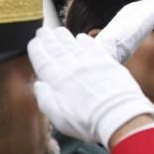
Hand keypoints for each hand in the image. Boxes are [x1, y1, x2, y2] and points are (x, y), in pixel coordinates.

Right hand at [29, 27, 153, 146]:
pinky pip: (93, 46)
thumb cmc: (88, 122)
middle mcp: (72, 67)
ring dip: (64, 37)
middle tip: (43, 31)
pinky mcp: (107, 61)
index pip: (42, 59)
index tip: (34, 42)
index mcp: (57, 80)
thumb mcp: (58, 118)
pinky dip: (85, 40)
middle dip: (48, 38)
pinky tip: (81, 37)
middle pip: (56, 48)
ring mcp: (90, 62)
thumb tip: (38, 85)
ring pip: (73, 44)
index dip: (36, 49)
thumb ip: (45, 100)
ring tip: (58, 31)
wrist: (119, 115)